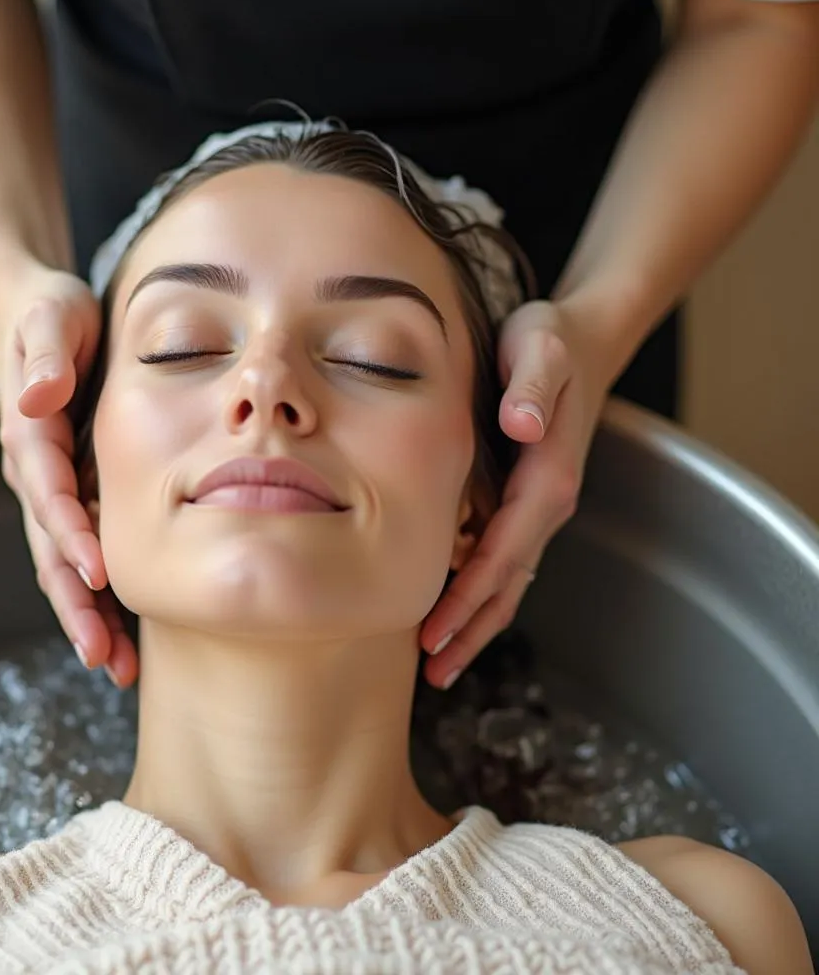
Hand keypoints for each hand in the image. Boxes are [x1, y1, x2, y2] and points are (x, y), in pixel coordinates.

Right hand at [0, 260, 137, 686]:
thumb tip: (37, 396)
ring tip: (116, 664)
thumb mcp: (52, 317)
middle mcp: (37, 471)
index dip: (69, 532)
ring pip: (65, 562)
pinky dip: (102, 591)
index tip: (97, 570)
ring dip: (88, 614)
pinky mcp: (74, 491)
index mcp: (32, 435)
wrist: (44, 314)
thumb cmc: (52, 312)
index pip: (49, 492)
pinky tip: (127, 629)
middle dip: (75, 603)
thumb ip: (46, 353)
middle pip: (50, 548)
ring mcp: (54, 487)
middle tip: (102, 655)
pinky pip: (85, 549)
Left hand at [420, 298, 610, 687]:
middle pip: (507, 584)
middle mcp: (546, 504)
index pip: (501, 554)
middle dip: (470, 631)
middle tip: (432, 673)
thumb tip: (523, 426)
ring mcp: (538, 507)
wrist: (581, 339)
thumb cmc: (552, 343)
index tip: (432, 635)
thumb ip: (532, 385)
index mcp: (546, 481)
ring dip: (476, 624)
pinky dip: (480, 593)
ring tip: (440, 663)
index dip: (467, 598)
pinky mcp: (526, 501)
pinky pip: (503, 559)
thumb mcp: (541, 348)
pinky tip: (451, 609)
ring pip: (508, 580)